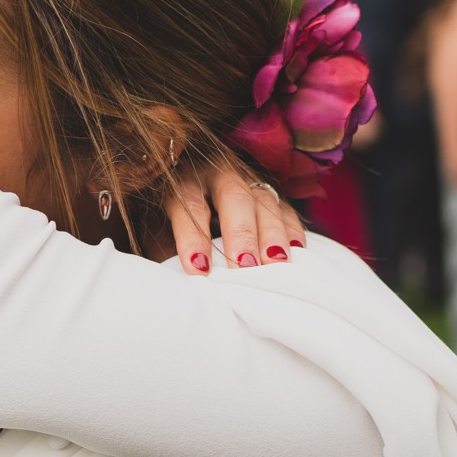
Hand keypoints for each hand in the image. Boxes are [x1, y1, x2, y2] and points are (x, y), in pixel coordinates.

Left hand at [165, 159, 306, 274]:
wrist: (190, 196)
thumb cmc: (168, 225)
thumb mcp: (159, 232)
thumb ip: (167, 250)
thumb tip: (177, 282)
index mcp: (181, 181)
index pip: (188, 205)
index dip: (193, 237)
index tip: (199, 270)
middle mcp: (216, 173)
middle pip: (233, 197)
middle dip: (241, 232)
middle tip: (246, 266)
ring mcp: (247, 178)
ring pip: (264, 201)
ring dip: (272, 233)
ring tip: (277, 263)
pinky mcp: (269, 192)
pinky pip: (285, 208)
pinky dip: (291, 229)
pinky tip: (296, 251)